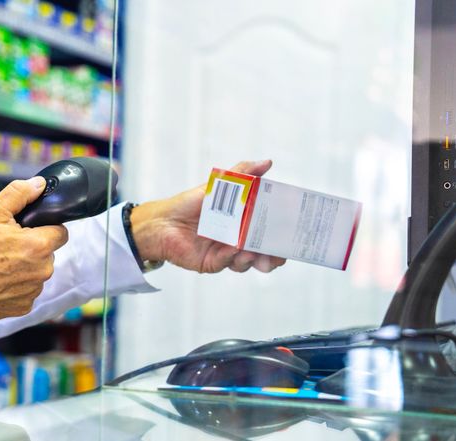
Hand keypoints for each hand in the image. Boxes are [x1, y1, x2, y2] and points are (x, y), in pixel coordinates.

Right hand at [0, 177, 68, 321]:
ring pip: (38, 272)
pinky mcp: (24, 307)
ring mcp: (34, 291)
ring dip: (25, 267)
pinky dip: (16, 285)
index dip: (45, 227)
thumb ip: (18, 194)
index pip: (61, 232)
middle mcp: (43, 271)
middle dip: (32, 247)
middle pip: (48, 253)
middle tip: (6, 245)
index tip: (28, 229)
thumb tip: (38, 185)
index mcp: (39, 246)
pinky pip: (27, 290)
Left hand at [130, 160, 287, 273]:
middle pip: (263, 254)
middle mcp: (237, 241)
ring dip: (254, 257)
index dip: (281, 237)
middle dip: (274, 255)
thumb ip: (244, 173)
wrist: (163, 221)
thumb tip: (267, 162)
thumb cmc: (190, 204)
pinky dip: (233, 257)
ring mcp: (226, 253)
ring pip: (248, 262)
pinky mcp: (212, 263)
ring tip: (252, 250)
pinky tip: (235, 250)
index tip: (292, 235)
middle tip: (278, 252)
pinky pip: (227, 263)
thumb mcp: (220, 185)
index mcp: (243, 224)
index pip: (268, 233)